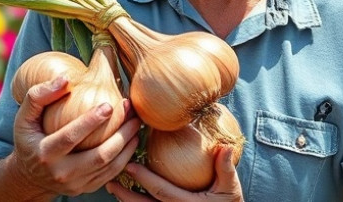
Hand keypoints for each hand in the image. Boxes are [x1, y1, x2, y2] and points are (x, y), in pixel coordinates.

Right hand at [11, 76, 141, 196]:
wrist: (29, 176)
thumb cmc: (29, 138)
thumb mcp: (24, 117)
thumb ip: (39, 96)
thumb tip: (65, 79)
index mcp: (45, 153)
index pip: (70, 137)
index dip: (90, 121)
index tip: (109, 105)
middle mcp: (60, 173)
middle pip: (98, 156)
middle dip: (121, 134)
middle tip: (133, 114)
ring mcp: (75, 184)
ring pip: (109, 166)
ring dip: (127, 145)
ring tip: (136, 123)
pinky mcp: (85, 189)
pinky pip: (111, 174)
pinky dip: (125, 157)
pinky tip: (132, 139)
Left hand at [104, 147, 242, 200]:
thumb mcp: (231, 188)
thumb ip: (226, 168)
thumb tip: (224, 147)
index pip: (161, 191)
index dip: (145, 180)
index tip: (130, 165)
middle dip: (126, 194)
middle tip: (111, 180)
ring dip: (126, 201)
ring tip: (112, 187)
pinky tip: (125, 197)